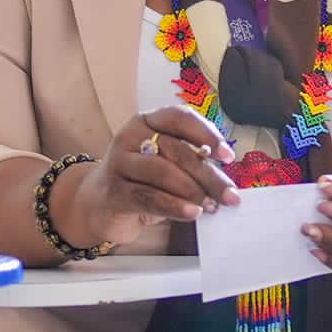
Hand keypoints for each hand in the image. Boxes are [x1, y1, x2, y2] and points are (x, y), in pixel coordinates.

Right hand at [56, 103, 238, 248]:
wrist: (101, 204)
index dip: (206, 134)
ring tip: (211, 206)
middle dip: (207, 174)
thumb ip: (191, 164)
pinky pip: (149, 197)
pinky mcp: (113, 190)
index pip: (179, 118)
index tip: (227, 156)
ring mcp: (118, 162)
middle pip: (176, 150)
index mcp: (147, 122)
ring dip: (192, 191)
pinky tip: (192, 213)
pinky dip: (174, 206)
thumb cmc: (142, 181)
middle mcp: (130, 136)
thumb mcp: (167, 165)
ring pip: (162, 172)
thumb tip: (225, 179)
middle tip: (230, 195)